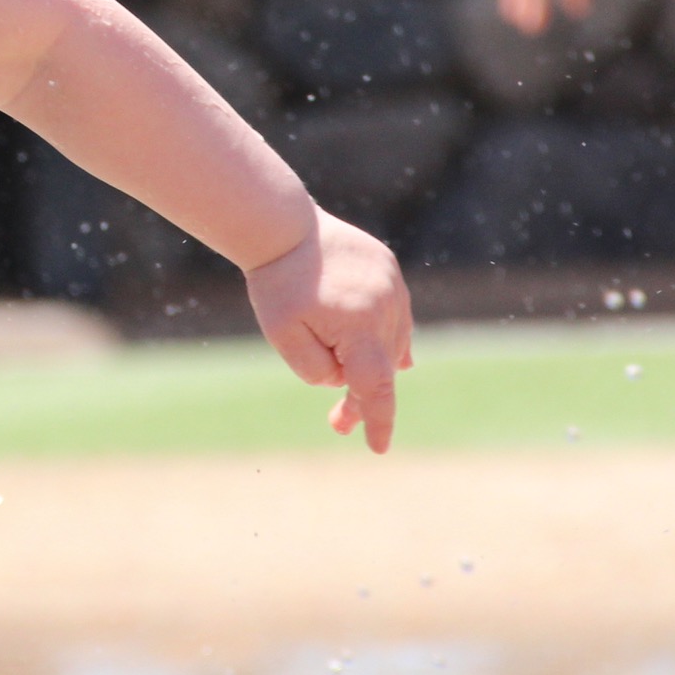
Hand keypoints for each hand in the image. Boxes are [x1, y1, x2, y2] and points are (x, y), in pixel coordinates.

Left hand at [245, 208, 412, 452]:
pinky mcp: (389, 269)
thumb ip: (317, 369)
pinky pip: (396, 315)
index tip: (378, 448)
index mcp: (360, 328)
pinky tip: (392, 359)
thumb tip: (344, 379)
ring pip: (390, 342)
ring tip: (350, 388)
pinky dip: (388, 336)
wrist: (283, 226)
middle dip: (361, 398)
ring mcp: (392, 286)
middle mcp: (386, 308)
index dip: (379, 421)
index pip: (377, 388)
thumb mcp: (284, 337)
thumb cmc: (278, 285)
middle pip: (381, 368)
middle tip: (338, 424)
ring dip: (372, 364)